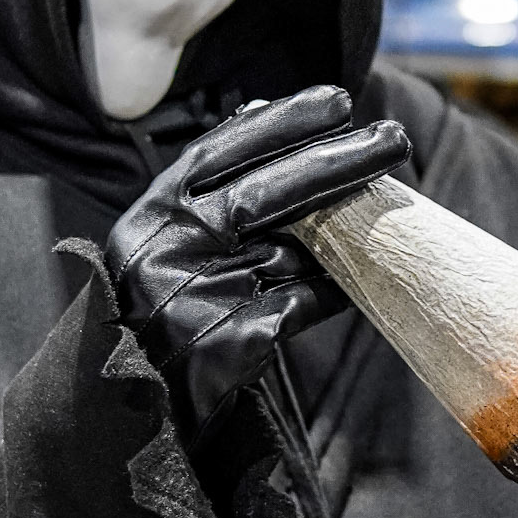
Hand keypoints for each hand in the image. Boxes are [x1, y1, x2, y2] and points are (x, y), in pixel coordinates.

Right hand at [105, 85, 409, 442]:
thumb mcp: (161, 250)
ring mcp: (193, 301)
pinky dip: (335, 290)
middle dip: (338, 159)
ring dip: (348, 227)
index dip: (280, 122)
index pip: (219, 153)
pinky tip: (362, 281)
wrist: (122, 415)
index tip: (336, 101)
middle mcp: (165, 253)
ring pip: (292, 250)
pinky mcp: (226, 347)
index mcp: (147, 220)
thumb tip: (259, 111)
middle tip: (395, 138)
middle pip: (265, 192)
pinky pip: (302, 304)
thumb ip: (204, 194)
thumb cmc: (153, 322)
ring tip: (389, 203)